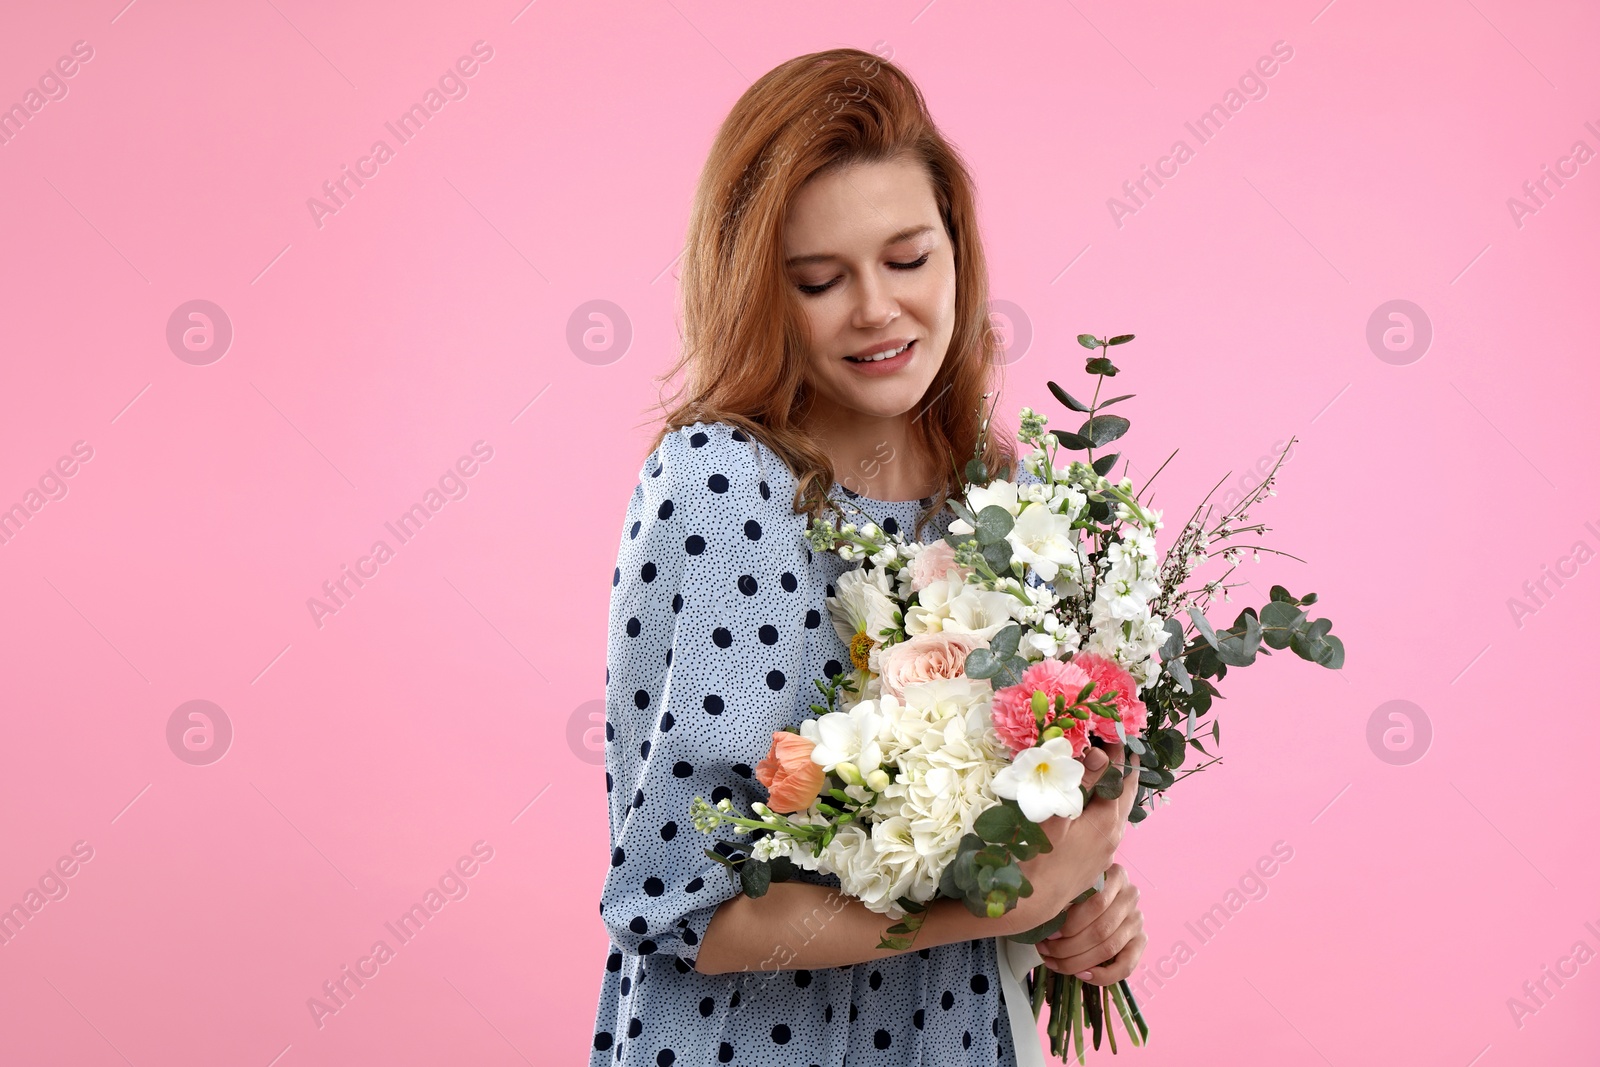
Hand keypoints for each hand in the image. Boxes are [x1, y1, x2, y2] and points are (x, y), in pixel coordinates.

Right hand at [1009, 743, 1138, 929]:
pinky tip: (1096, 803)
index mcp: (1107, 822)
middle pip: (1127, 795)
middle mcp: (1113, 837)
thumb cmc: (1036, 855)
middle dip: (1126, 769)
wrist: (1030, 904)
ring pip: (1119, 811)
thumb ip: (1079, 784)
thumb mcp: (1055, 814)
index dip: (1118, 753)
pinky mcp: (1095, 861)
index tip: (1116, 731)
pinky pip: (1108, 825)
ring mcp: (1105, 851)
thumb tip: (1100, 754)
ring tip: (1112, 768)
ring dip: (1117, 787)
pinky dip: (1107, 805)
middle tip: (1124, 745)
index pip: (1119, 778)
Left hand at [1035, 861, 1146, 984]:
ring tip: (1054, 962)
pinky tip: (1082, 975)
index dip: (1070, 923)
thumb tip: (1045, 923)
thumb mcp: (1074, 887)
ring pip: (1108, 948)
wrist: (1103, 898)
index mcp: (1116, 875)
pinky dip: (1102, 975)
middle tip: (1045, 949)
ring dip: (1077, 961)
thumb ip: (1066, 898)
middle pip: (1100, 929)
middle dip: (1068, 945)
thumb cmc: (1079, 891)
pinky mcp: (1141, 941)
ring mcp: (1137, 920)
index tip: (1048, 933)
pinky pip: (1126, 966)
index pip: (1096, 903)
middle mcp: (1131, 896)